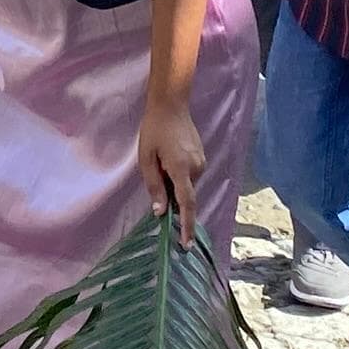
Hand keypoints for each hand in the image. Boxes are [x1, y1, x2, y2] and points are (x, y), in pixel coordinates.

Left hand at [138, 97, 207, 227]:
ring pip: (187, 185)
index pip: (187, 204)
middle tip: (156, 171)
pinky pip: (190, 175)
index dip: (187, 226)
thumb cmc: (154, 130)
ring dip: (174, 183)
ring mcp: (201, 162)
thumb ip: (154, 186)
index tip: (186, 244)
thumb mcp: (146, 158)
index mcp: (181, 169)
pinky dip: (179, 176)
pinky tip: (168, 159)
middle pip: (185, 195)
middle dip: (172, 196)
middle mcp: (196, 168)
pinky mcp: (201, 158)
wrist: (171, 105)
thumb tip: (160, 212)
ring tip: (160, 160)